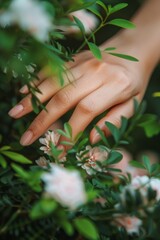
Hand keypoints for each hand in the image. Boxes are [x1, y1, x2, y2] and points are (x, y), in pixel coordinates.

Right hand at [8, 42, 148, 145]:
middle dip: (42, 120)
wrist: (134, 50)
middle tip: (27, 137)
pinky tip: (24, 92)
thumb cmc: (134, 81)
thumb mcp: (133, 103)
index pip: (86, 111)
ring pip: (53, 81)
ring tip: (15, 113)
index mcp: (115, 86)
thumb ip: (114, 121)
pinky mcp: (75, 57)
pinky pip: (52, 68)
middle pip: (64, 98)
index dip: (71, 132)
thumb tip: (91, 140)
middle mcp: (96, 72)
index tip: (60, 149)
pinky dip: (37, 80)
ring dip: (33, 99)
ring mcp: (83, 62)